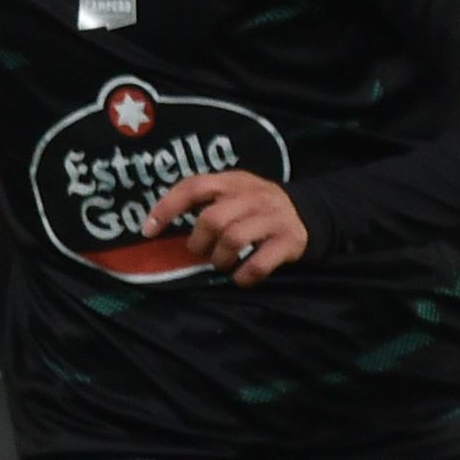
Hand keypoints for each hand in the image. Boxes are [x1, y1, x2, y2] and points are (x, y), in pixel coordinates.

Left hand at [141, 168, 309, 285]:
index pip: (195, 186)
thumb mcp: (233, 195)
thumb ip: (205, 203)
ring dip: (220, 259)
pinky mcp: (290, 240)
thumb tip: (156, 226)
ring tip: (222, 263)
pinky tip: (241, 277)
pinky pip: (259, 263)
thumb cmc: (255, 209)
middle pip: (212, 218)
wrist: (310, 214)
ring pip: (234, 238)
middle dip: (199, 242)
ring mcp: (275, 217)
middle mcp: (255, 195)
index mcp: (234, 181)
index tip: (148, 231)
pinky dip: (244, 276)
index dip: (167, 208)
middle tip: (202, 252)